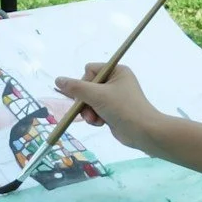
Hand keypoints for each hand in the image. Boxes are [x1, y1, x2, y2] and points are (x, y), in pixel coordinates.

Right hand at [53, 62, 167, 152]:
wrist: (143, 131)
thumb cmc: (123, 108)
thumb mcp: (97, 96)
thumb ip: (76, 88)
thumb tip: (58, 80)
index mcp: (116, 71)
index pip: (90, 70)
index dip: (85, 82)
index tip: (89, 94)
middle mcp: (116, 81)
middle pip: (87, 86)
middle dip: (86, 101)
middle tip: (89, 111)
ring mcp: (114, 96)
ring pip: (89, 100)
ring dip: (88, 111)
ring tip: (94, 120)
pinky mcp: (113, 110)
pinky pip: (95, 110)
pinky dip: (95, 117)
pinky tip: (100, 123)